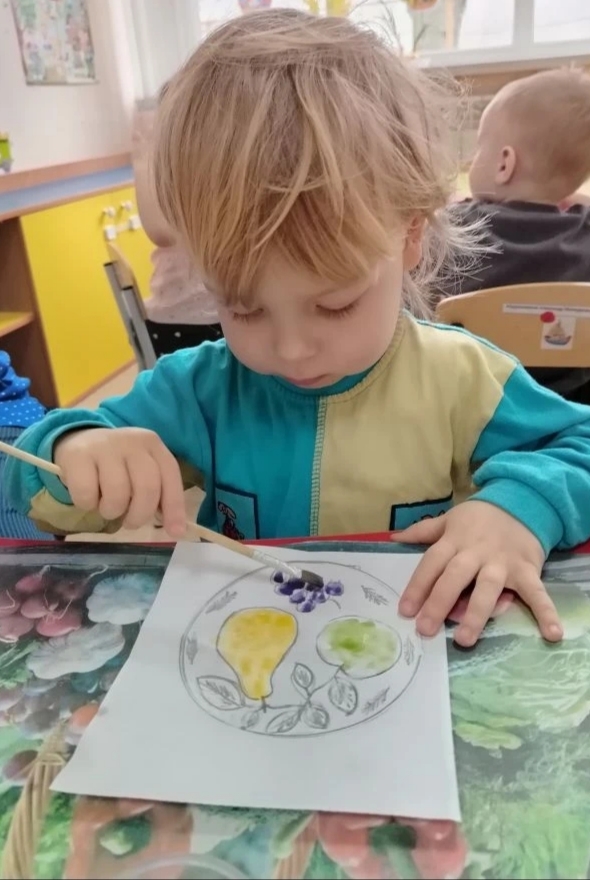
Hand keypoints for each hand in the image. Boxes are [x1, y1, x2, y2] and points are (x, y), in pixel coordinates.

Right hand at [54, 427, 185, 536]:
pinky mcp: (77, 456)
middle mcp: (131, 441)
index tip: (175, 532)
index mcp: (152, 444)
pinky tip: (88, 497)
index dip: (174, 507)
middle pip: (147, 486)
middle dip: (140, 514)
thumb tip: (176, 529)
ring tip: (107, 507)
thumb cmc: (116, 465)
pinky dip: (87, 504)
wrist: (77, 443)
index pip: (170, 476)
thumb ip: (158, 493)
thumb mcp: (140, 471)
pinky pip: (87, 494)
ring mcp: (104, 447)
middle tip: (130, 522)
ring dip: (112, 511)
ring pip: (118, 492)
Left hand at [394, 500, 562, 645]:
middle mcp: (476, 552)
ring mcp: (502, 562)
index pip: (431, 563)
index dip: (417, 586)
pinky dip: (545, 612)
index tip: (405, 610)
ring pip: (487, 587)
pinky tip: (551, 633)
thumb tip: (393, 538)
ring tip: (464, 639)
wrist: (522, 503)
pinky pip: (536, 592)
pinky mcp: (526, 569)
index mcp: (454, 540)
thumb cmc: (480, 518)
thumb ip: (423, 531)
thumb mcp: (450, 519)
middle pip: (455, 576)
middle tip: (426, 629)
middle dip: (439, 602)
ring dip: (476, 613)